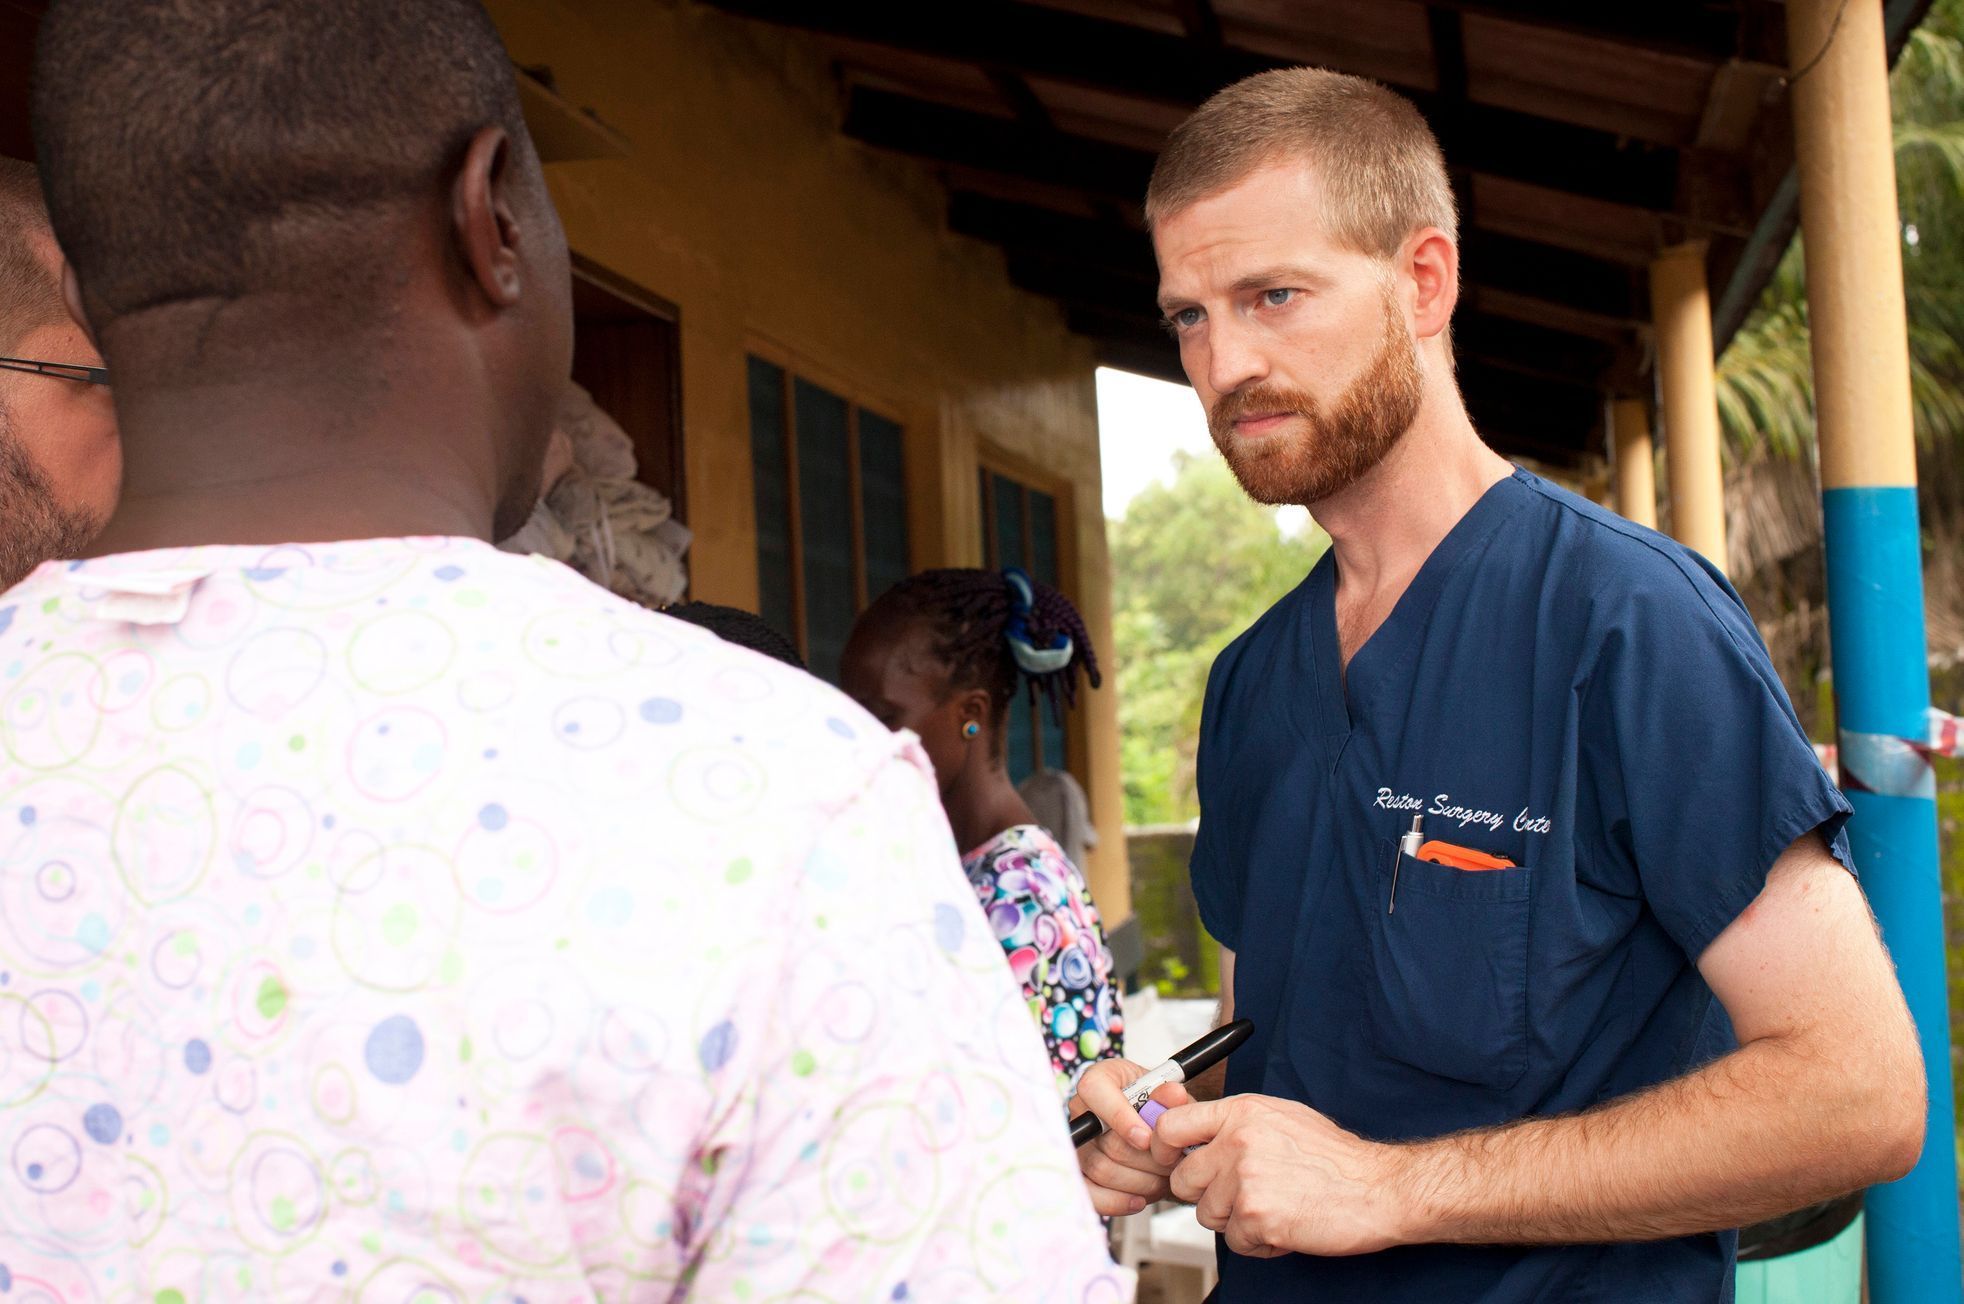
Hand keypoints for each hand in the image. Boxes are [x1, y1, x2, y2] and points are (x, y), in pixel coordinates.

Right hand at [1069, 1058, 1192, 1216]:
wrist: (1155, 1132)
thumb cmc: (1158, 1108)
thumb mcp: (1171, 1096)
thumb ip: (1173, 1097)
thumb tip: (1173, 1095)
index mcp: (1101, 1080)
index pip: (1094, 1090)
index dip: (1119, 1117)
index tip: (1146, 1140)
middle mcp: (1082, 1110)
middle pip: (1106, 1141)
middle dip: (1146, 1159)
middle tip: (1172, 1162)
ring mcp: (1078, 1144)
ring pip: (1101, 1170)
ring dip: (1140, 1181)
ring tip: (1163, 1177)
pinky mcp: (1079, 1173)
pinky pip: (1090, 1194)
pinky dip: (1117, 1201)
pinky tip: (1139, 1199)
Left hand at [1155, 1094, 1407, 1257]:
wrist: (1379, 1188)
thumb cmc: (1334, 1156)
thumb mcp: (1279, 1117)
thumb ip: (1230, 1120)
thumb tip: (1182, 1118)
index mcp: (1242, 1112)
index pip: (1171, 1126)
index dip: (1163, 1149)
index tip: (1172, 1161)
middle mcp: (1238, 1142)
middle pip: (1182, 1178)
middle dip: (1206, 1193)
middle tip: (1241, 1194)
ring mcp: (1246, 1180)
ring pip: (1207, 1213)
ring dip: (1235, 1220)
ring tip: (1272, 1207)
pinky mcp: (1258, 1217)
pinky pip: (1235, 1241)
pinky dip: (1257, 1241)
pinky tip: (1284, 1225)